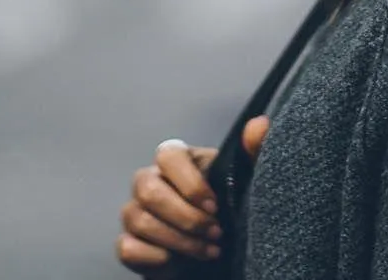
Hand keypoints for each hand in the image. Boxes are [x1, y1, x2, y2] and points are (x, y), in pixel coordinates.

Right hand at [115, 118, 269, 276]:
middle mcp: (149, 181)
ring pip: (139, 221)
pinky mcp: (130, 242)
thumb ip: (255, 151)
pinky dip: (156, 258)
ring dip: (178, 240)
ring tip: (209, 249)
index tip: (215, 206)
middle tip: (215, 232)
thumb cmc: (228, 204)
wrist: (217, 244)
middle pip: (149, 190)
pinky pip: (128, 248)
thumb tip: (259, 125)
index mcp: (176, 160)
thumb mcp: (247, 178)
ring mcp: (135, 211)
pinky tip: (180, 262)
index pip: (167, 155)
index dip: (189, 182)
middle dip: (185, 217)